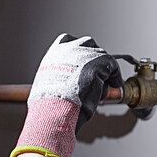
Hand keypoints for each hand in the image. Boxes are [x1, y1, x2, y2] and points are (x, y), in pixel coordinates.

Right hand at [11, 33, 122, 156]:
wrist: (53, 115)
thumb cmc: (46, 111)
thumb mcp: (45, 91)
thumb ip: (54, 85)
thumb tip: (52, 97)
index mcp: (51, 57)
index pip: (66, 41)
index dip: (76, 51)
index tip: (81, 61)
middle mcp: (65, 52)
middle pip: (86, 43)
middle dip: (93, 58)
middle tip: (95, 75)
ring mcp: (82, 56)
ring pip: (101, 55)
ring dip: (103, 70)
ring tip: (100, 87)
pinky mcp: (96, 64)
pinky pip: (110, 68)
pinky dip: (111, 79)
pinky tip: (106, 91)